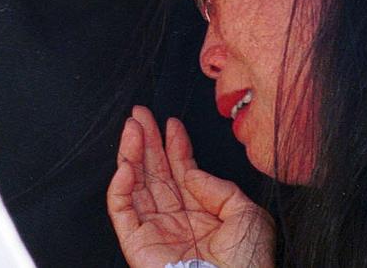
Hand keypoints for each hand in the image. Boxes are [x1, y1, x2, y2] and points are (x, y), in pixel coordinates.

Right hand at [107, 106, 274, 267]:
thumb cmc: (248, 266)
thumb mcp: (247, 215)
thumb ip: (220, 187)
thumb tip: (191, 172)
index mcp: (202, 214)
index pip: (183, 172)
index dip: (175, 145)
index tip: (171, 122)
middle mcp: (177, 220)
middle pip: (156, 172)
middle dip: (147, 141)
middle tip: (140, 114)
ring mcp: (156, 231)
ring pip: (136, 185)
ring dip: (131, 153)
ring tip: (132, 127)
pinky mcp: (137, 245)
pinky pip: (122, 211)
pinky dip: (119, 187)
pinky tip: (126, 163)